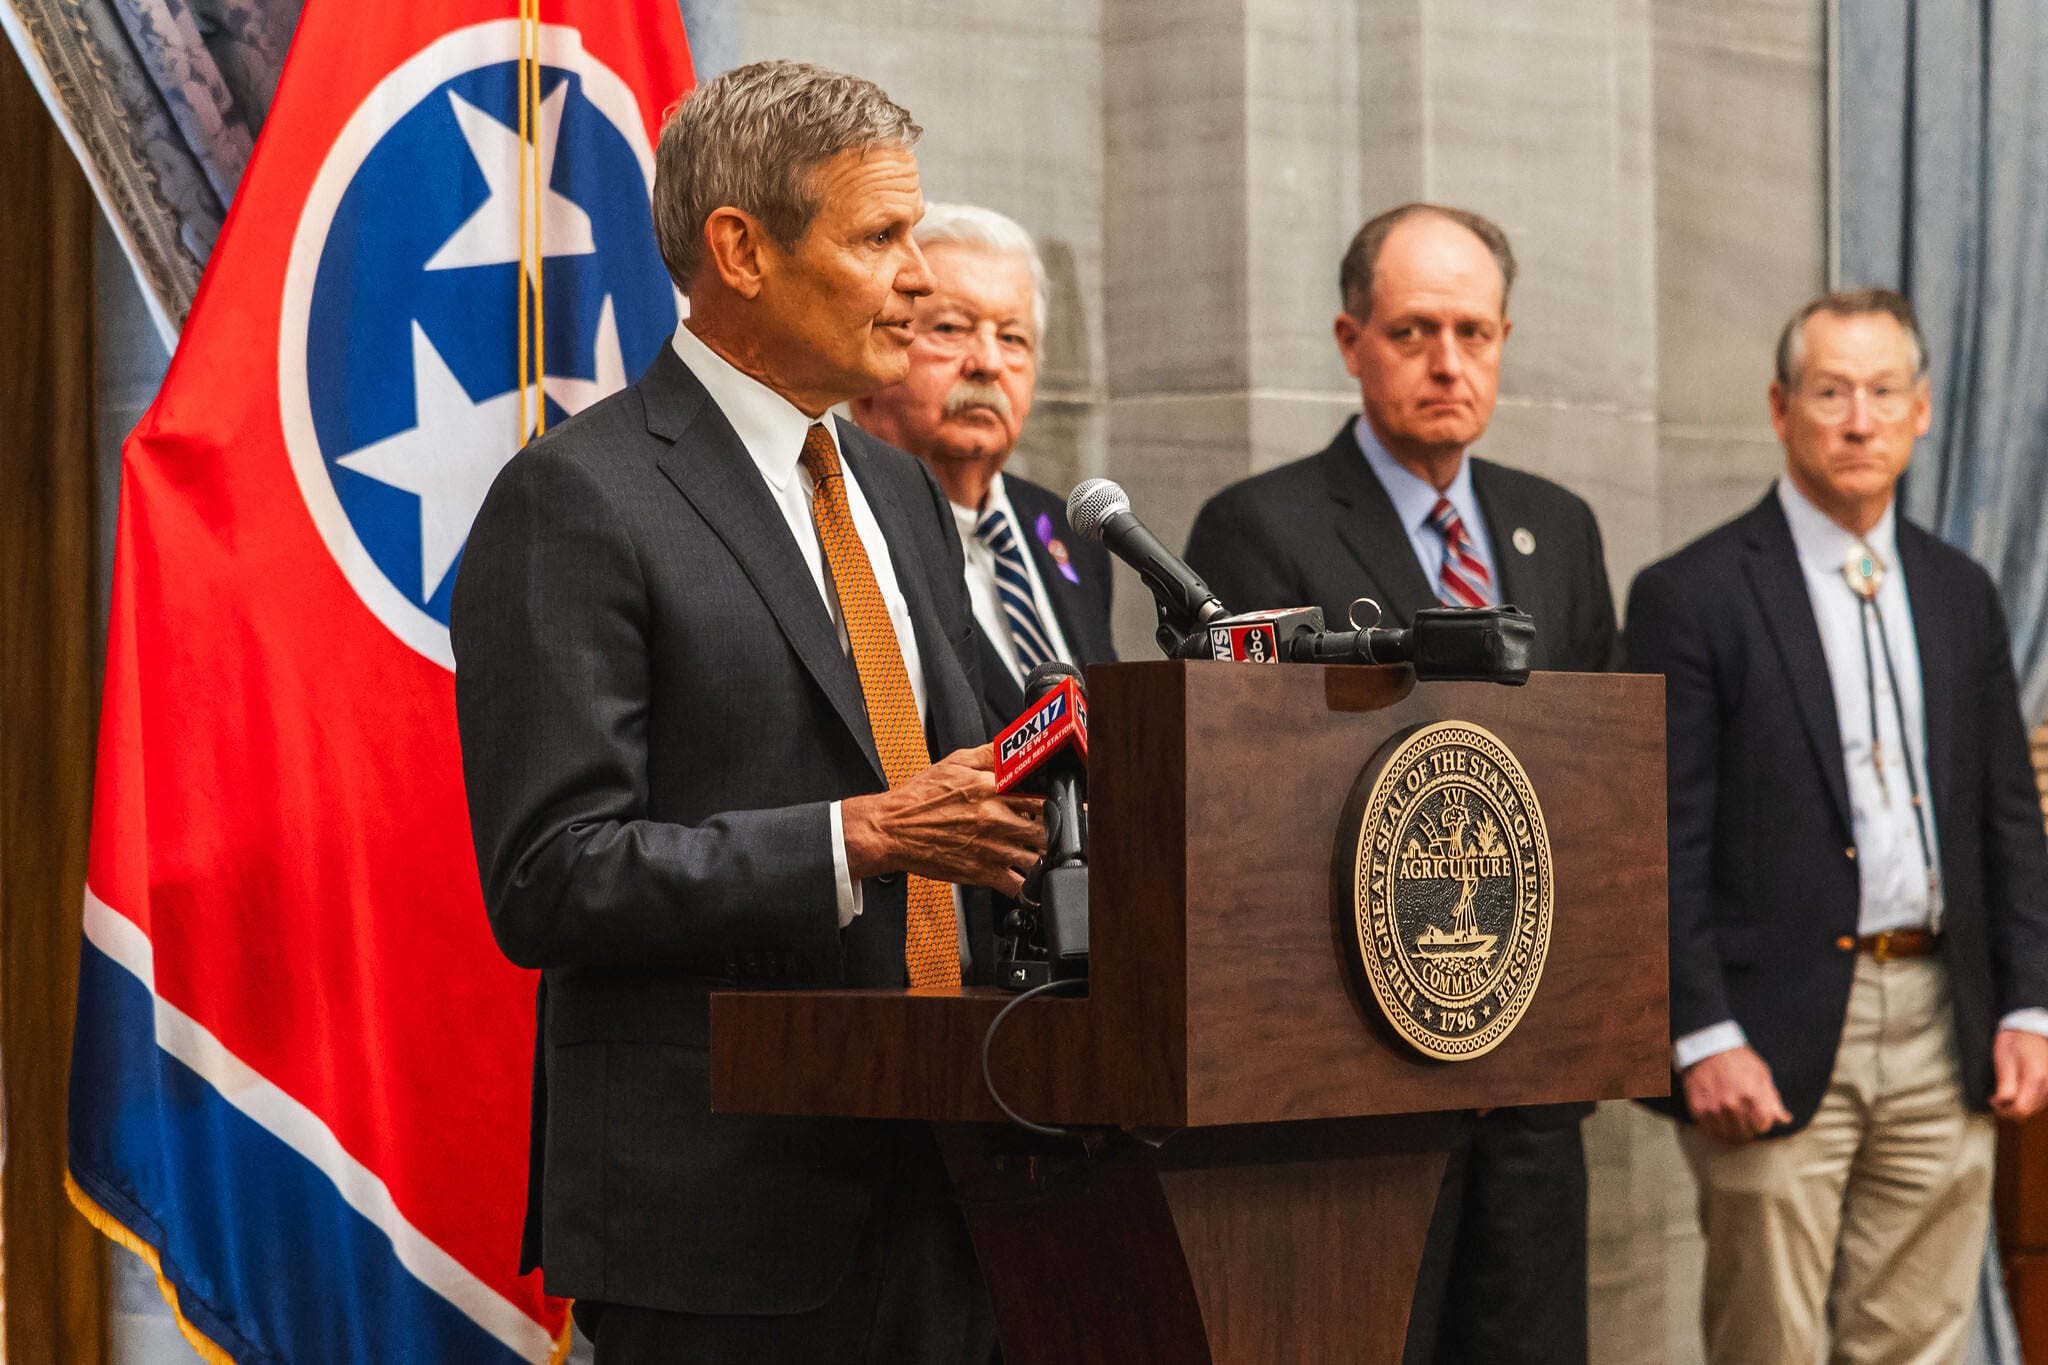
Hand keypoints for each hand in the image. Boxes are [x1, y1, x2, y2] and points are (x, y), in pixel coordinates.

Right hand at [841, 744, 1046, 896]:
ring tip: (1046, 851)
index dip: (1060, 800)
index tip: (1067, 803)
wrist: (891, 831)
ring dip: (1047, 856)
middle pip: (1048, 828)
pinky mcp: (983, 874)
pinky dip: (1031, 886)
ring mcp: (992, 850)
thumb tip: (1012, 743)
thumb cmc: (919, 799)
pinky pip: (1019, 886)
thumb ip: (988, 754)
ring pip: (1039, 858)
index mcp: (991, 790)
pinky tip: (1033, 878)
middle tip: (1061, 829)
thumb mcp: (954, 763)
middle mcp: (996, 820)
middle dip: (1058, 830)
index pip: (1042, 794)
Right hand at [1682, 1045, 1791, 1145]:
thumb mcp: (1761, 1074)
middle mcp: (1732, 1104)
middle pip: (1746, 1134)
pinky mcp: (1698, 1108)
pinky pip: (1710, 1132)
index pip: (1762, 1127)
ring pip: (1728, 1136)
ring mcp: (1714, 1108)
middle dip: (1749, 1130)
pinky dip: (1716, 1132)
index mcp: (1751, 1095)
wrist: (1706, 1047)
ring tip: (1733, 1125)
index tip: (1759, 1119)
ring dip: (1733, 1134)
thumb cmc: (1738, 1059)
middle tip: (1746, 1123)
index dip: (1762, 1124)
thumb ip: (1772, 1099)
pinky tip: (1720, 1125)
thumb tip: (1784, 1120)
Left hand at [1992, 1029, 2047, 1120]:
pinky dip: (2025, 1101)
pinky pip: (2037, 1102)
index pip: (2021, 1110)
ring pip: (2032, 1109)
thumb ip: (2005, 1085)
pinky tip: (2015, 1091)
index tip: (1991, 1100)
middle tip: (1994, 1099)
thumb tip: (2000, 1104)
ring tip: (2003, 1094)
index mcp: (2036, 1080)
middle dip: (2009, 1110)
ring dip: (2017, 1106)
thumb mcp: (2004, 1060)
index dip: (2003, 1110)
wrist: (2029, 1030)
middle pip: (2027, 1112)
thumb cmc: (2014, 1042)